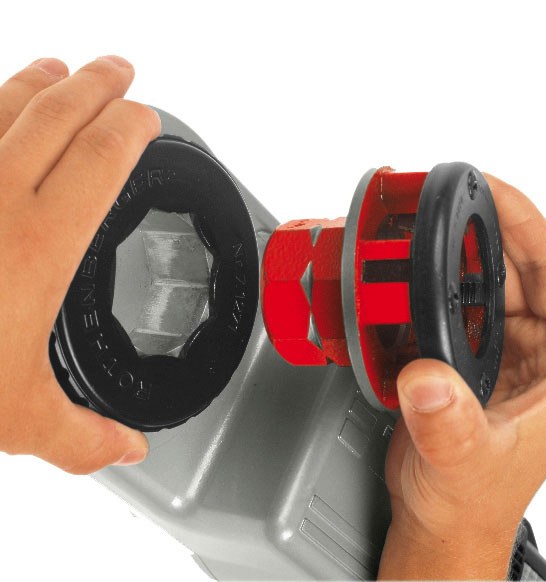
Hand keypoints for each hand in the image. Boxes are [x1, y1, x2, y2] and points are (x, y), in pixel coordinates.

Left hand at [0, 57, 159, 473]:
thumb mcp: (12, 419)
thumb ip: (83, 437)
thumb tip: (127, 448)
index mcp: (38, 243)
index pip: (105, 155)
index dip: (134, 127)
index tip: (148, 119)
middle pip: (60, 112)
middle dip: (98, 84)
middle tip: (119, 72)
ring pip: (2, 101)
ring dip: (38, 80)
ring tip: (58, 71)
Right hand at [379, 175, 545, 578]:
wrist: (440, 515)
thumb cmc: (470, 499)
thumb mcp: (463, 463)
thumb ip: (446, 422)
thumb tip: (427, 378)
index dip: (529, 224)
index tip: (491, 191)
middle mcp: (539, 351)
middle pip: (517, 266)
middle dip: (481, 231)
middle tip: (443, 202)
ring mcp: (501, 349)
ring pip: (483, 281)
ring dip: (453, 256)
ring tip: (421, 231)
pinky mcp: (466, 354)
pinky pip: (453, 303)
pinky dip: (430, 285)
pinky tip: (408, 276)